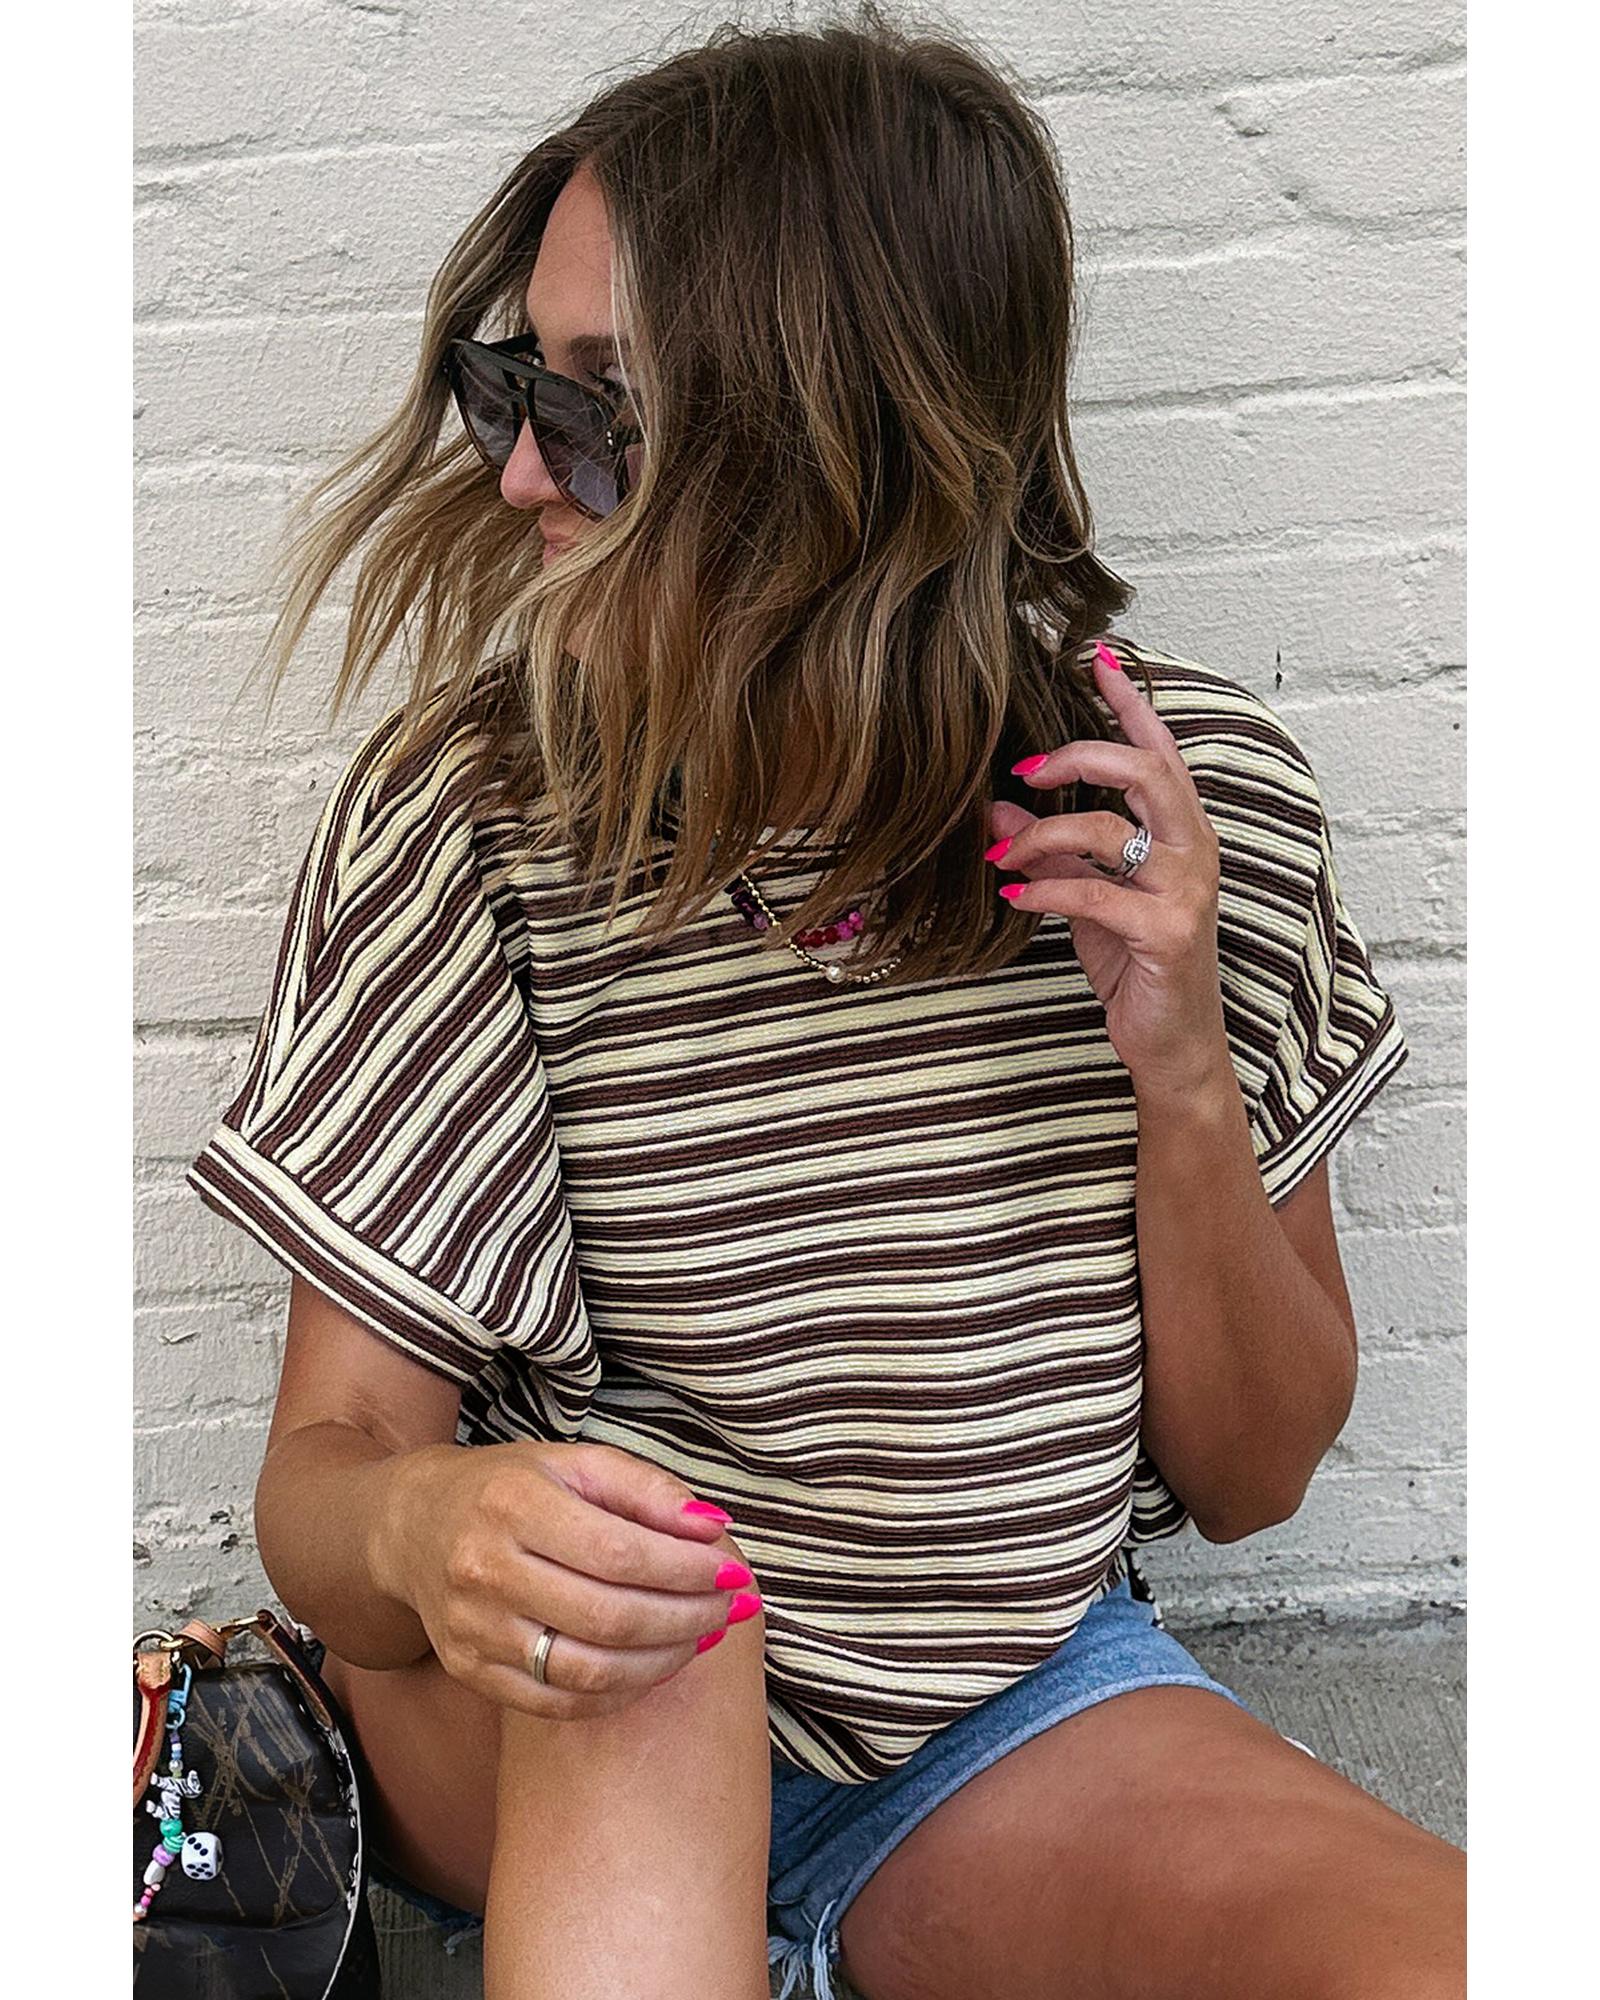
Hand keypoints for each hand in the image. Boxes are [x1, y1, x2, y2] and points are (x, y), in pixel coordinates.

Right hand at [378, 1439, 760, 1720]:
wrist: (414, 1526)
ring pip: (588, 1670)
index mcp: (513, 1506)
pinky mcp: (471, 1672)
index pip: (620, 1553)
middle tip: (729, 1610)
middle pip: (609, 1618)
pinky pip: (559, 1701)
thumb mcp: (574, 1464)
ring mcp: (474, 1631)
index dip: (686, 1570)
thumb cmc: (509, 1488)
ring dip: (662, 1661)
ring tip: (699, 1638)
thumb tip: (711, 1528)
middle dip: (686, 1619)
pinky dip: (619, 1691)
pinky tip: (652, 1665)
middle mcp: (485, 1571)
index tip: (733, 1573)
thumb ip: (646, 1489)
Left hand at [986, 640, 1232, 1099]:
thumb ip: (1053, 850)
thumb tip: (996, 806)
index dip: (1131, 702)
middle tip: (1028, 767)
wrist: (1173, 1046)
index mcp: (1182, 834)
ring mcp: (1186, 893)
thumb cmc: (1137, 967)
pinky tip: (1012, 897)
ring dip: (1043, 832)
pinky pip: (1094, 893)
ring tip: (1002, 852)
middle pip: (1146, 770)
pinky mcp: (1167, 934)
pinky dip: (1044, 889)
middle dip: (1081, 756)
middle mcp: (1195, 852)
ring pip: (1112, 829)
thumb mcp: (1087, 899)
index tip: (1098, 656)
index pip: (1161, 751)